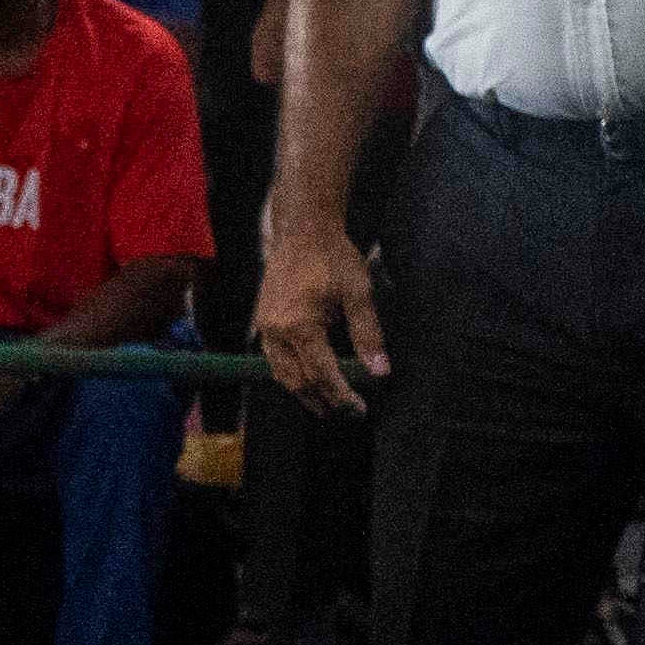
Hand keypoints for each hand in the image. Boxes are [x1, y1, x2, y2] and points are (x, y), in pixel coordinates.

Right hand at [257, 228, 387, 417]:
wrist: (302, 232)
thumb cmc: (333, 258)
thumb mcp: (358, 293)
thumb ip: (368, 334)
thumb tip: (380, 371)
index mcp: (300, 326)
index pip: (322, 374)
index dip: (342, 395)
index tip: (359, 409)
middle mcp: (277, 331)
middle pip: (299, 381)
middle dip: (324, 401)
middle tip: (347, 413)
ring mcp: (266, 328)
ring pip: (282, 375)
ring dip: (304, 394)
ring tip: (326, 405)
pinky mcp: (263, 322)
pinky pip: (274, 360)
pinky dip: (291, 376)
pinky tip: (306, 381)